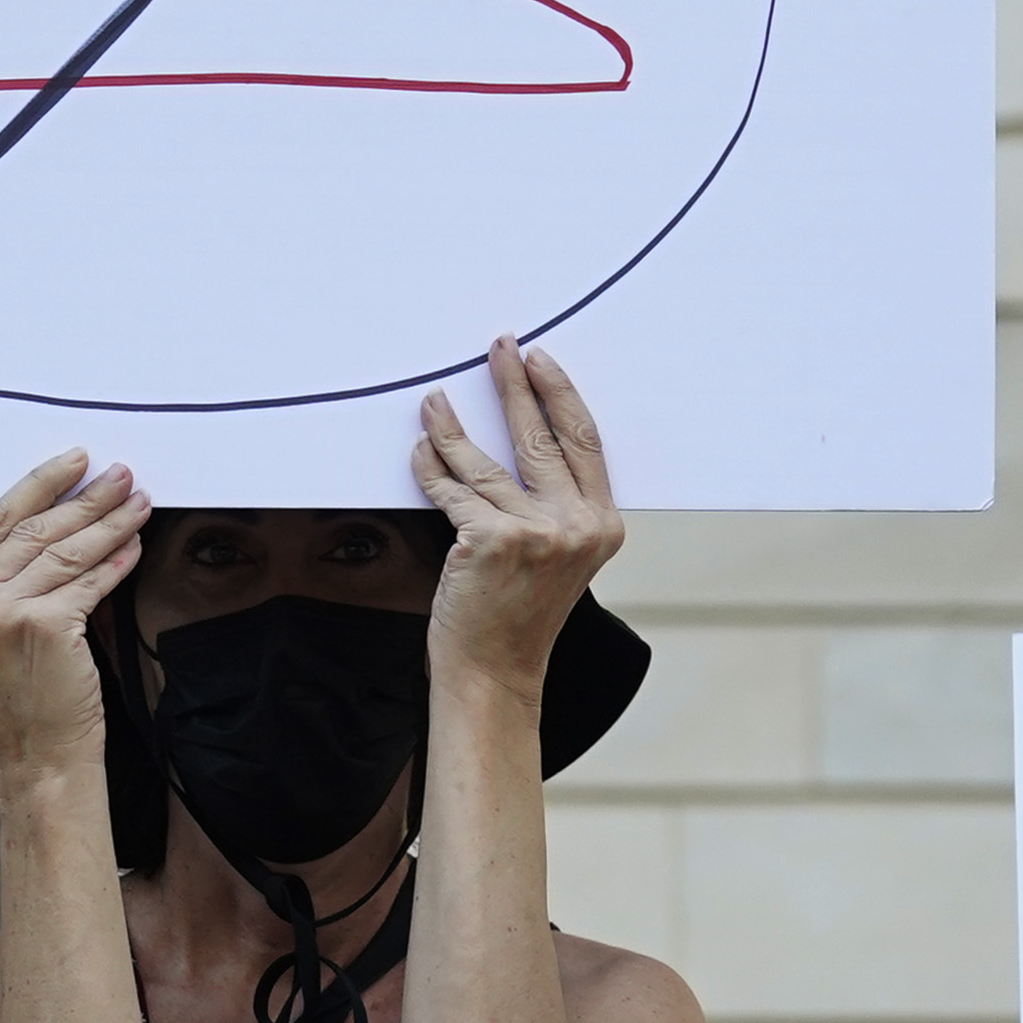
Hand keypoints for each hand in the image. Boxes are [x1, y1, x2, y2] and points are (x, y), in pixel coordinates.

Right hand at [0, 448, 144, 774]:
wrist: (39, 754)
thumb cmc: (26, 693)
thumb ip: (10, 576)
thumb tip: (63, 512)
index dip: (40, 483)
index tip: (76, 461)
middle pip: (34, 528)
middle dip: (84, 497)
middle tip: (121, 475)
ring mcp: (1, 612)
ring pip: (64, 550)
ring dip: (108, 522)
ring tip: (139, 503)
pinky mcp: (42, 626)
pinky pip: (88, 581)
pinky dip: (116, 561)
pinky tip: (135, 546)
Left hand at [415, 340, 623, 705]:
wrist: (493, 672)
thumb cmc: (517, 617)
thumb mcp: (557, 558)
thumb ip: (554, 507)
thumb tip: (523, 444)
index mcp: (603, 526)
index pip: (583, 442)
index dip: (559, 395)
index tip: (539, 363)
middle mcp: (577, 526)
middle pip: (540, 437)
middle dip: (514, 386)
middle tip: (499, 350)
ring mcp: (537, 533)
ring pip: (485, 463)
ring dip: (453, 426)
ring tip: (435, 401)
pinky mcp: (491, 540)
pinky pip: (452, 489)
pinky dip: (431, 468)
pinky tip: (420, 450)